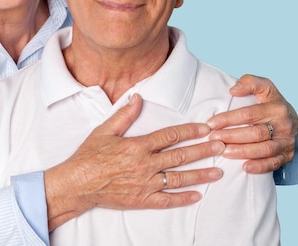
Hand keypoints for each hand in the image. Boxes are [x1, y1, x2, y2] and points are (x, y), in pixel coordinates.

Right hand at [45, 94, 224, 230]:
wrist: (77, 184)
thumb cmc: (89, 156)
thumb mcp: (104, 130)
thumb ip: (124, 115)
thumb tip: (137, 97)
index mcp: (138, 146)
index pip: (170, 136)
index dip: (190, 131)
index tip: (205, 128)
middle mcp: (145, 165)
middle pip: (180, 156)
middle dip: (203, 151)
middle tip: (221, 146)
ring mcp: (145, 184)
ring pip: (179, 178)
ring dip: (200, 174)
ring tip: (218, 172)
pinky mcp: (141, 200)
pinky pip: (167, 200)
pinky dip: (183, 198)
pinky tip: (197, 195)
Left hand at [207, 74, 297, 173]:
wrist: (291, 119)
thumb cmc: (270, 102)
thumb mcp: (264, 87)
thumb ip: (250, 82)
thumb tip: (234, 90)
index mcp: (277, 107)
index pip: (249, 114)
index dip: (229, 119)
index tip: (211, 123)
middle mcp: (285, 125)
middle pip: (256, 133)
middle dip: (232, 136)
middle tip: (213, 139)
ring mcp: (287, 141)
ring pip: (264, 149)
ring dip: (243, 152)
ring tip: (224, 152)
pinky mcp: (288, 155)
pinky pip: (274, 163)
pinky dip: (259, 166)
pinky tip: (244, 168)